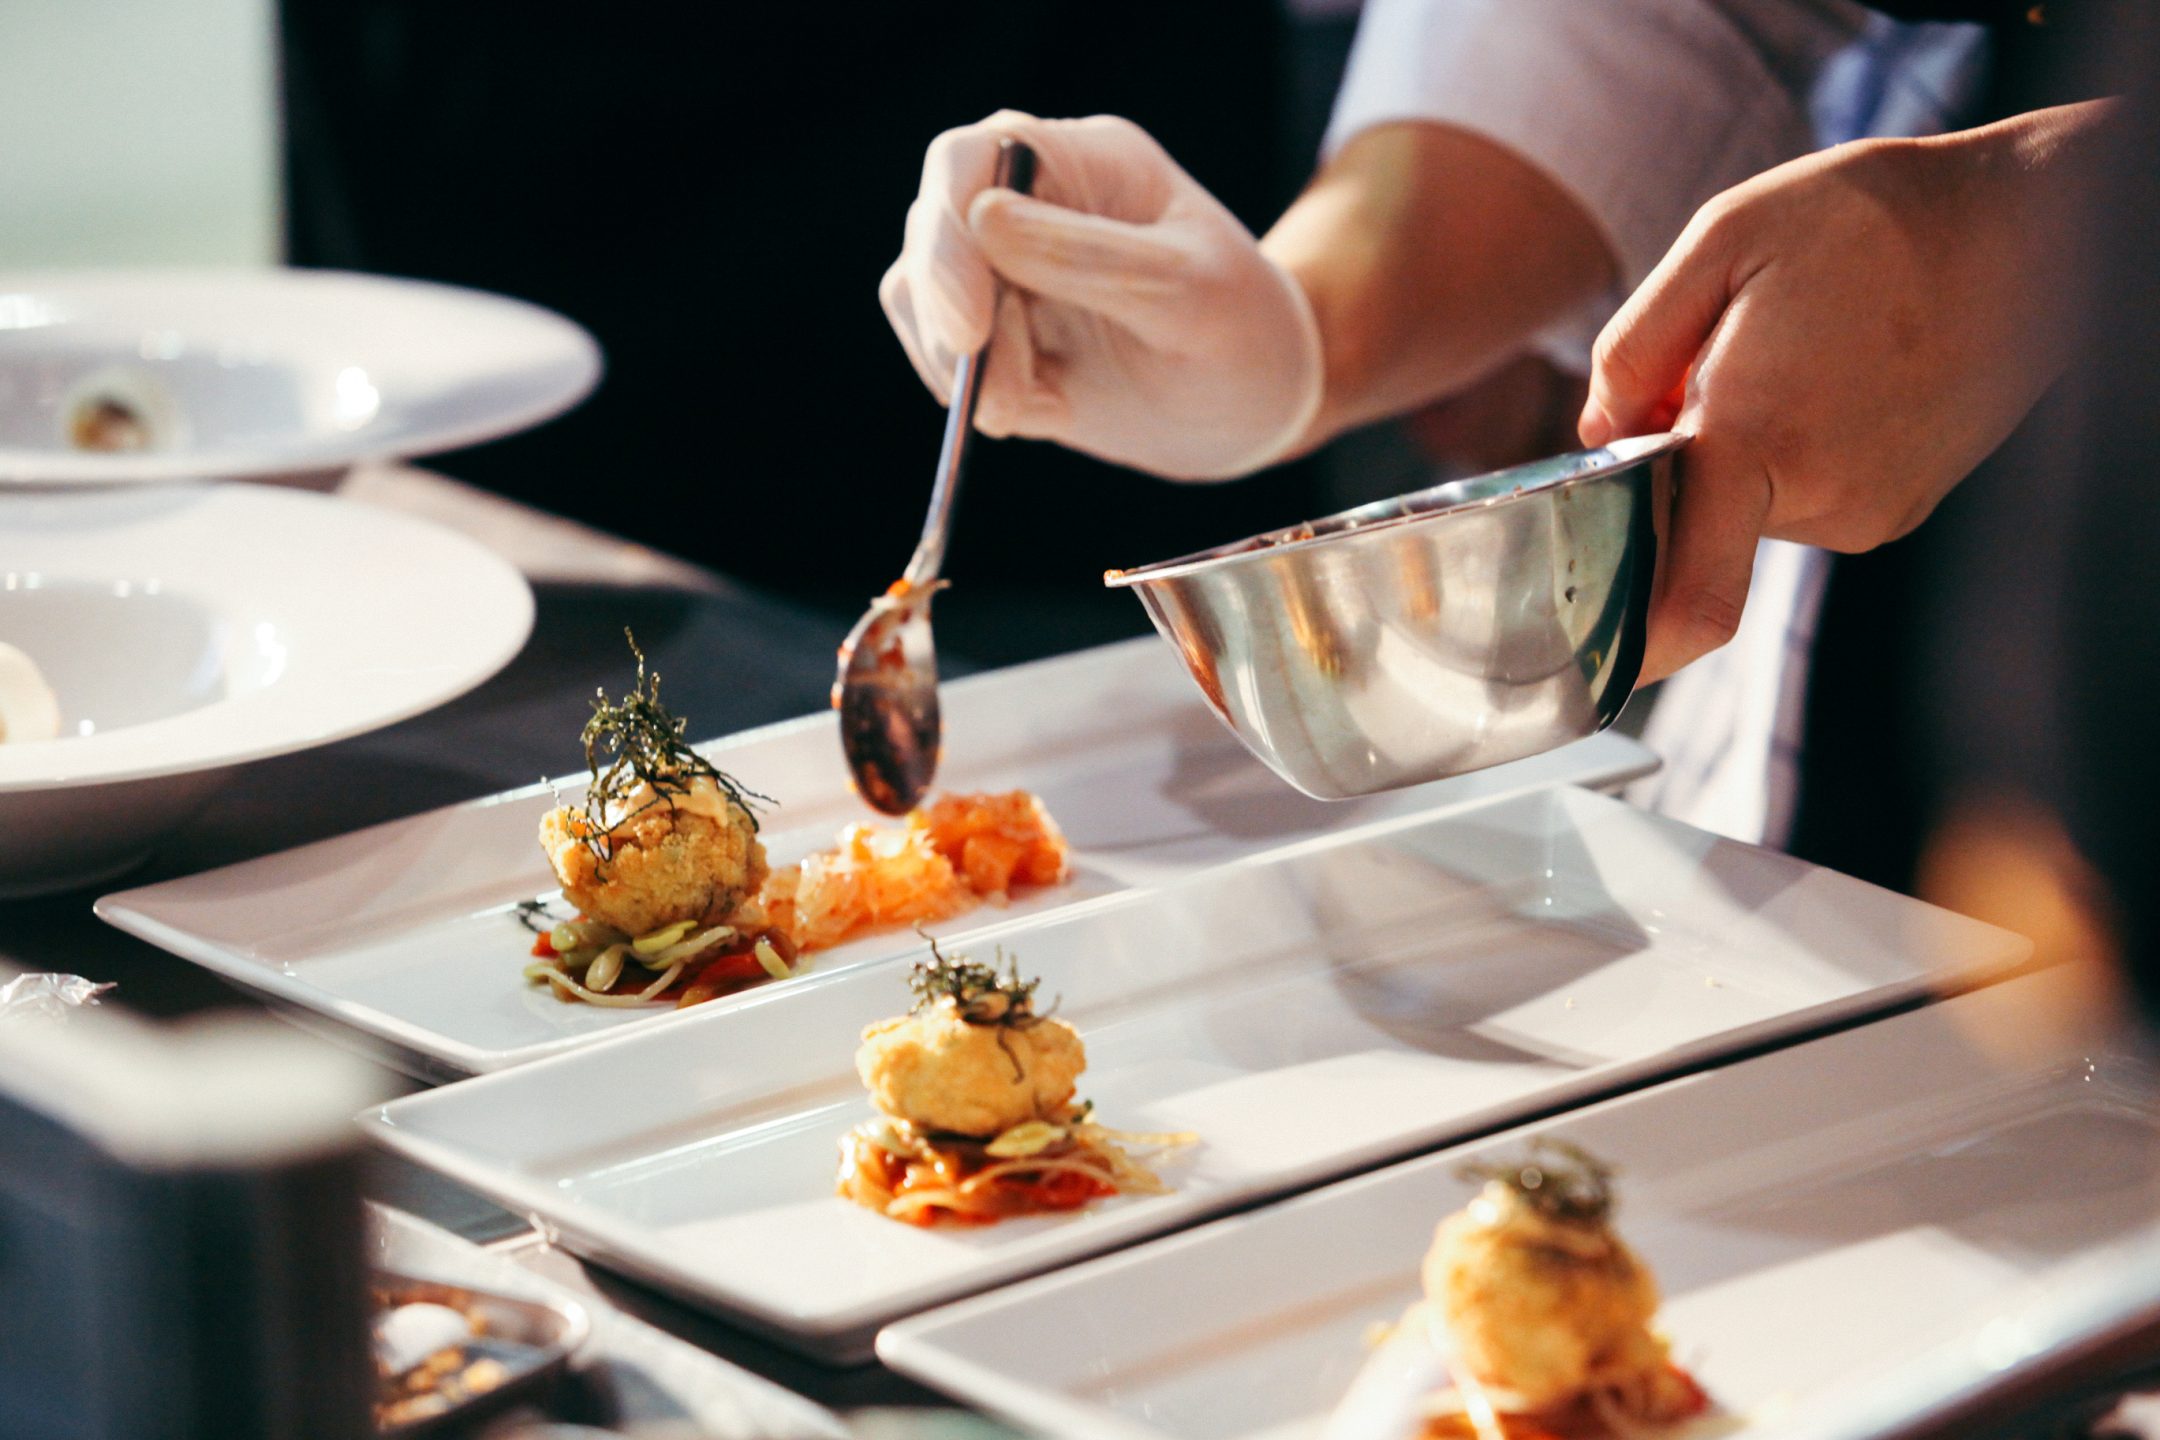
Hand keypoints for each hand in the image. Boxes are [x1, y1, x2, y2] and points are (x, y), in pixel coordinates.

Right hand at [880, 110, 1321, 480]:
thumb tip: (982, 219)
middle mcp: (1030, 203)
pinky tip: (1044, 410)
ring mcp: (1005, 270)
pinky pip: (942, 358)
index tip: (967, 323)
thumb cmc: (1245, 335)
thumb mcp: (1188, 297)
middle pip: (933, 233)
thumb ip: (1090, 257)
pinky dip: (977, 397)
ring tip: (1032, 408)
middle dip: (953, 320)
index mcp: (1082, 162)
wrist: (1256, 410)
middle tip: (1005, 398)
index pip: (970, 160)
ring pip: (921, 299)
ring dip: (961, 368)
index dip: (948, 233)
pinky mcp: (996, 336)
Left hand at [1579, 103, 2111, 681]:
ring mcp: (1867, 514)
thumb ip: (1633, 351)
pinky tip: (1836, 380)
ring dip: (1743, 452)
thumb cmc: (1864, 219)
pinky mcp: (1898, 511)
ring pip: (1749, 510)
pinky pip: (1804, 501)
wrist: (2022, 227)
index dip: (1634, 637)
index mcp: (1753, 438)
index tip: (1600, 635)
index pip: (1688, 600)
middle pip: (1696, 524)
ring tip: (1799, 358)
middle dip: (1681, 465)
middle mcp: (1818, 498)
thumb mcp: (1720, 242)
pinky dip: (1793, 454)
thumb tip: (1598, 436)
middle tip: (1724, 368)